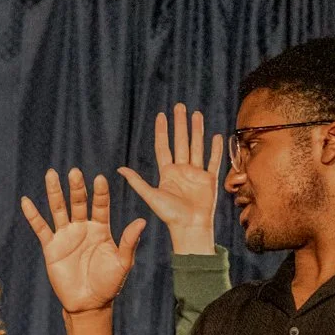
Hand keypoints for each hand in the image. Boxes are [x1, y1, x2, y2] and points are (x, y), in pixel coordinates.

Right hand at [21, 168, 144, 315]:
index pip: (100, 205)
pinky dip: (33, 215)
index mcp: (101, 229)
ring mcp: (66, 236)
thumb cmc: (109, 284)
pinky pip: (41, 228)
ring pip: (59, 209)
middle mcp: (83, 228)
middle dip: (76, 188)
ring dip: (55, 192)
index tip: (99, 178)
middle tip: (74, 172)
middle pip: (78, 202)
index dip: (100, 193)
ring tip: (51, 174)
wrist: (89, 304)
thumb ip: (129, 242)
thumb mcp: (122, 263)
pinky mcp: (52, 247)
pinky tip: (26, 201)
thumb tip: (142, 221)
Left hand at [117, 104, 222, 254]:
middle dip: (180, 124)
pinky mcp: (209, 180)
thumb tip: (118, 169)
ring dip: (197, 130)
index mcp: (167, 173)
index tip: (161, 115)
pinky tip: (216, 136)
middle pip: (181, 142)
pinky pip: (213, 161)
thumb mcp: (150, 196)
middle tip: (180, 106)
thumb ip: (137, 182)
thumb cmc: (169, 215)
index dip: (162, 131)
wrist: (190, 228)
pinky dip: (215, 149)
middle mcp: (182, 171)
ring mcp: (196, 174)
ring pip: (197, 146)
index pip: (164, 146)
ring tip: (196, 114)